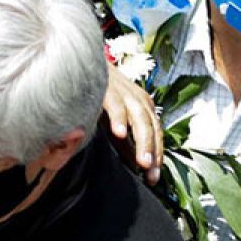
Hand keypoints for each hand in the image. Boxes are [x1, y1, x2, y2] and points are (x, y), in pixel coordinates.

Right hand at [103, 63, 162, 183]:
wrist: (83, 62)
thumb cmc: (99, 95)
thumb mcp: (116, 121)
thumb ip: (125, 143)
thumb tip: (135, 166)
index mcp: (143, 107)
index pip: (156, 133)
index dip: (157, 155)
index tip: (153, 178)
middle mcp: (138, 99)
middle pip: (151, 127)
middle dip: (153, 152)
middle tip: (151, 174)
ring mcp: (124, 92)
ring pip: (139, 117)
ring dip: (142, 140)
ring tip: (142, 162)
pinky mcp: (107, 87)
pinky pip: (116, 104)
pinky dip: (119, 118)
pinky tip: (119, 133)